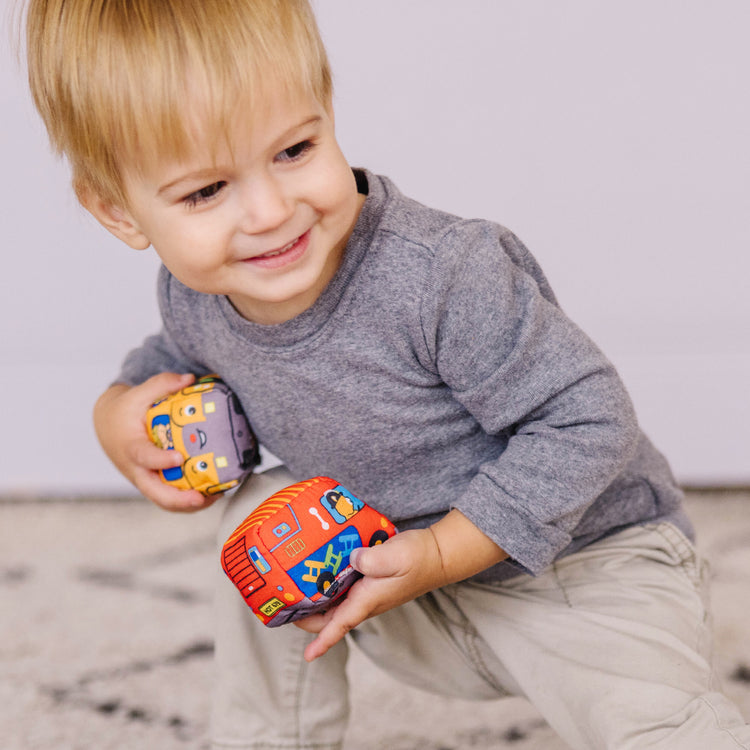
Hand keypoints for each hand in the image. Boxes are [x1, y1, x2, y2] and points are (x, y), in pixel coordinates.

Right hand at [93, 372, 212, 511]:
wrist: (109, 425)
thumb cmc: (125, 410)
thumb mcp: (137, 393)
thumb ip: (162, 384)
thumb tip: (190, 378)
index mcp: (130, 447)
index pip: (143, 457)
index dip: (159, 460)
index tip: (178, 458)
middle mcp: (136, 469)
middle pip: (154, 492)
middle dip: (178, 500)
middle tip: (201, 498)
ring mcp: (145, 479)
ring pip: (164, 500)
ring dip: (189, 505)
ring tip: (215, 497)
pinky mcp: (154, 483)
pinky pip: (171, 497)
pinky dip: (190, 500)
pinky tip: (214, 493)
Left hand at [295, 509, 507, 660]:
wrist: (437, 555)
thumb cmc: (418, 557)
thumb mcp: (395, 556)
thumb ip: (372, 559)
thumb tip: (351, 558)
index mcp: (368, 599)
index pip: (340, 625)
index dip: (323, 641)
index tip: (307, 657)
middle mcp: (365, 601)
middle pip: (329, 618)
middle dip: (307, 617)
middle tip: (284, 607)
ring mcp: (367, 593)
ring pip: (334, 606)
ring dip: (315, 603)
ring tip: (292, 591)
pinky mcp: (369, 582)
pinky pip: (342, 591)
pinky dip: (328, 587)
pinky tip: (318, 572)